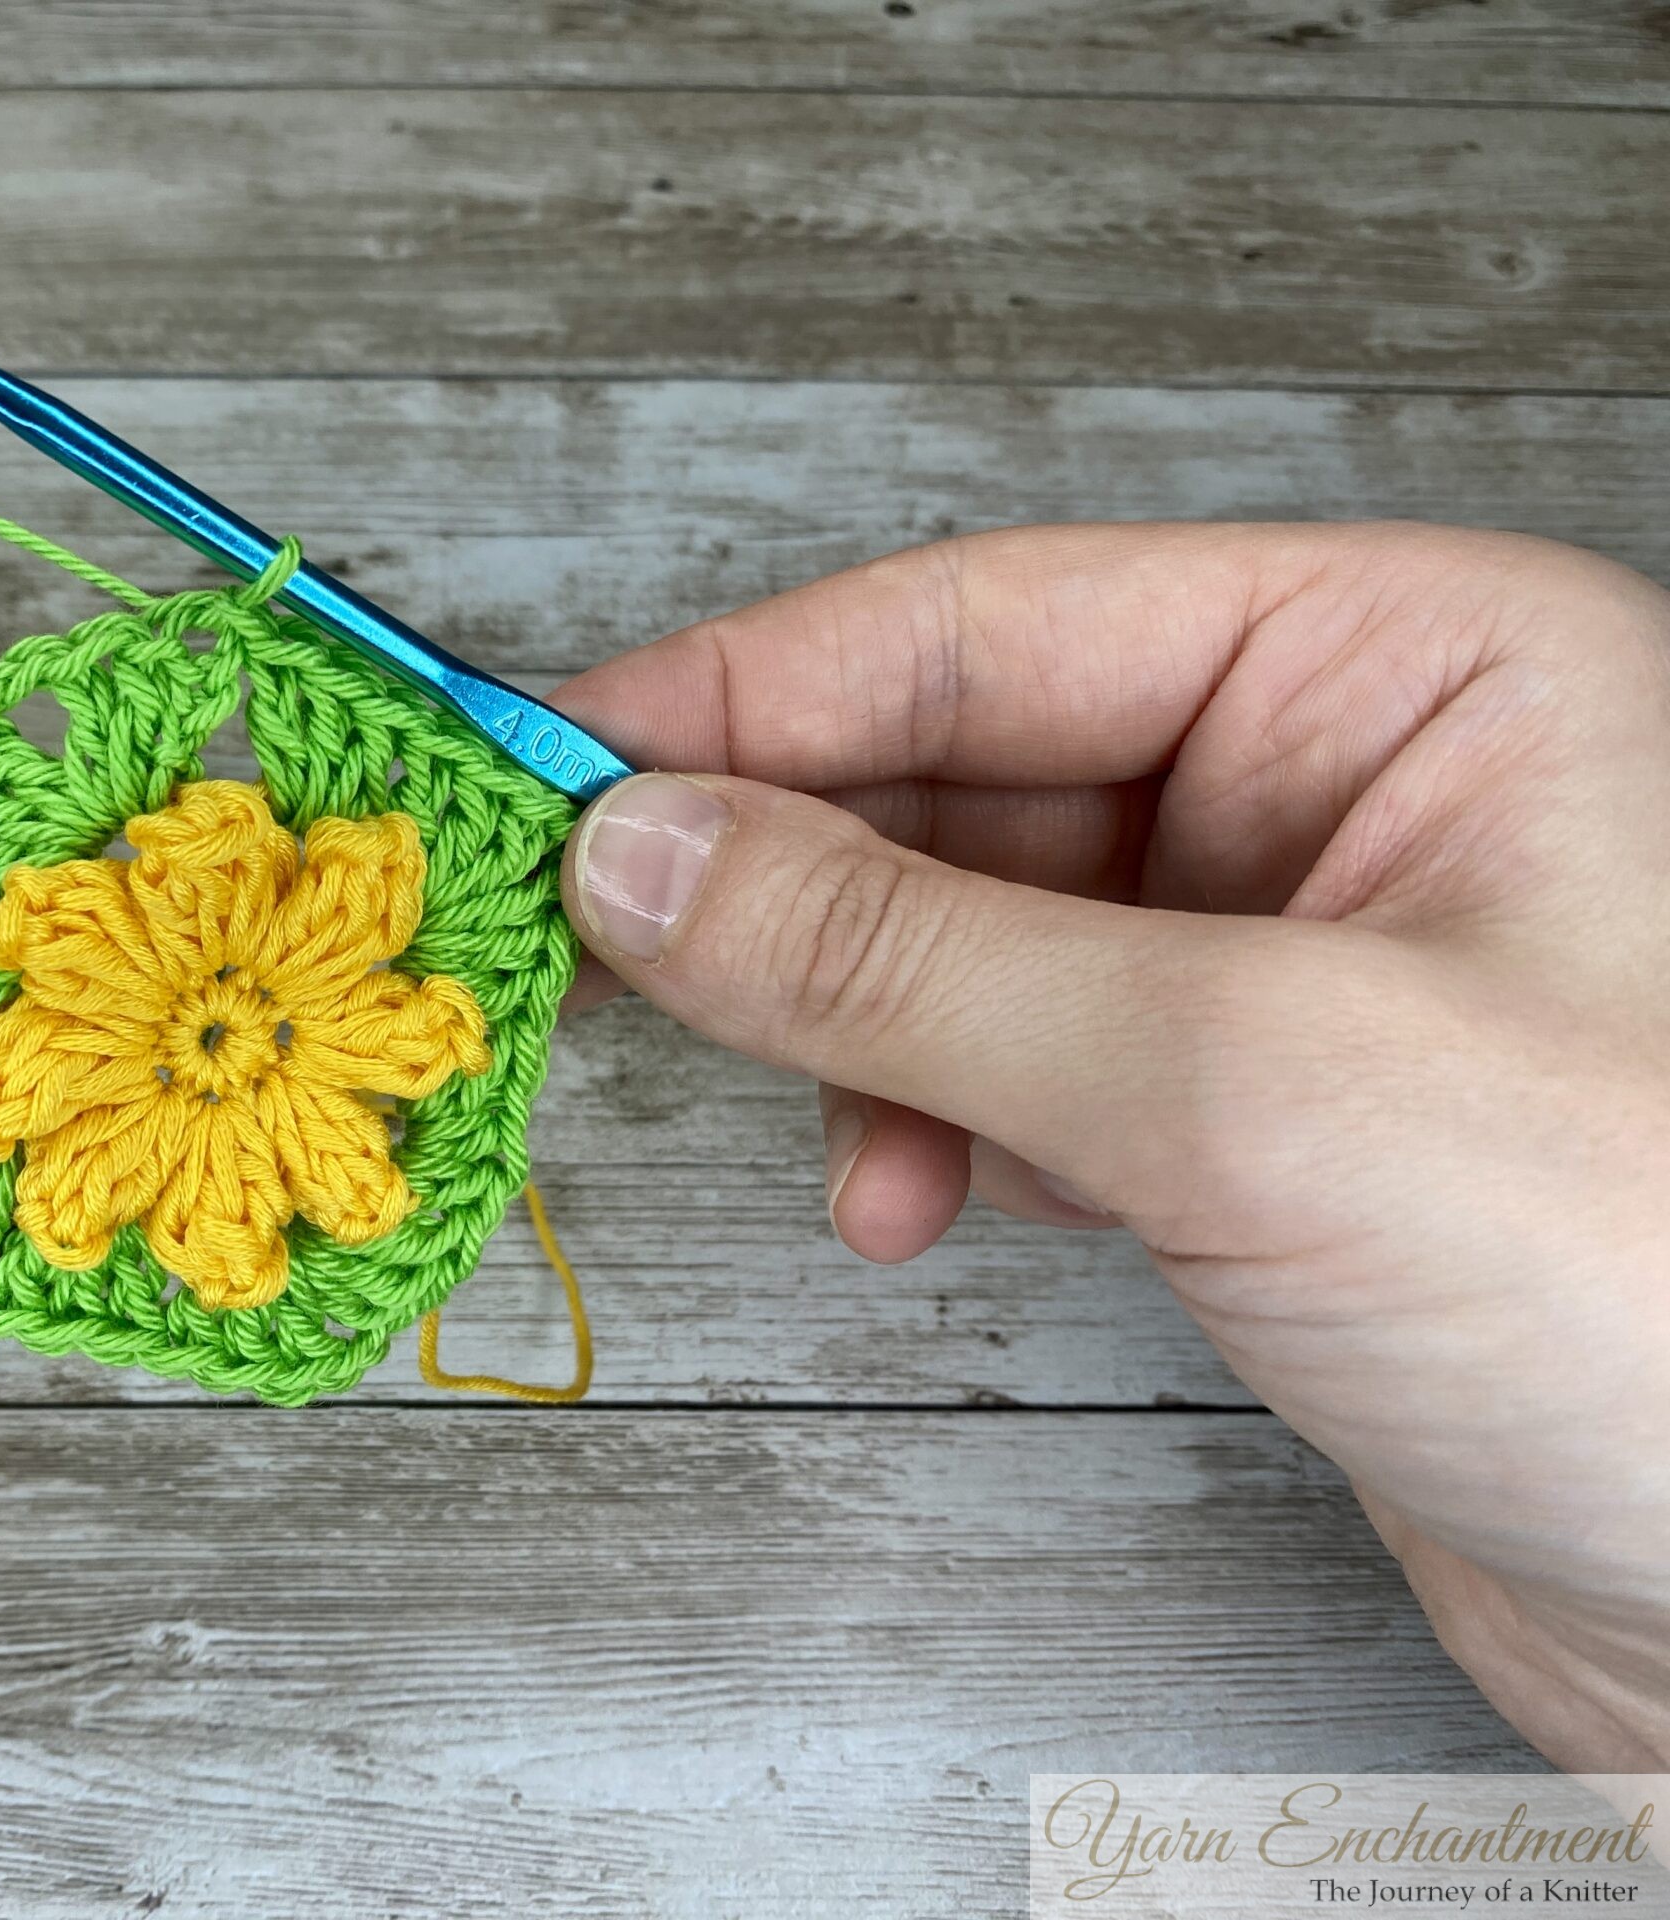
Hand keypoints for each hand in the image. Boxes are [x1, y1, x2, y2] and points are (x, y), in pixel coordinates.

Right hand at [555, 524, 1669, 1770]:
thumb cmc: (1660, 1296)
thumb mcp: (1235, 1080)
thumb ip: (907, 955)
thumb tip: (644, 856)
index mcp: (1406, 663)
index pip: (998, 620)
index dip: (754, 691)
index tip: (557, 760)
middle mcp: (1353, 779)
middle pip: (970, 768)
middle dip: (796, 876)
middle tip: (609, 945)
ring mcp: (1305, 951)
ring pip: (975, 926)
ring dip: (860, 1027)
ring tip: (830, 1134)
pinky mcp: (1265, 1113)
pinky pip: (1026, 1058)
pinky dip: (936, 1122)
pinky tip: (918, 1200)